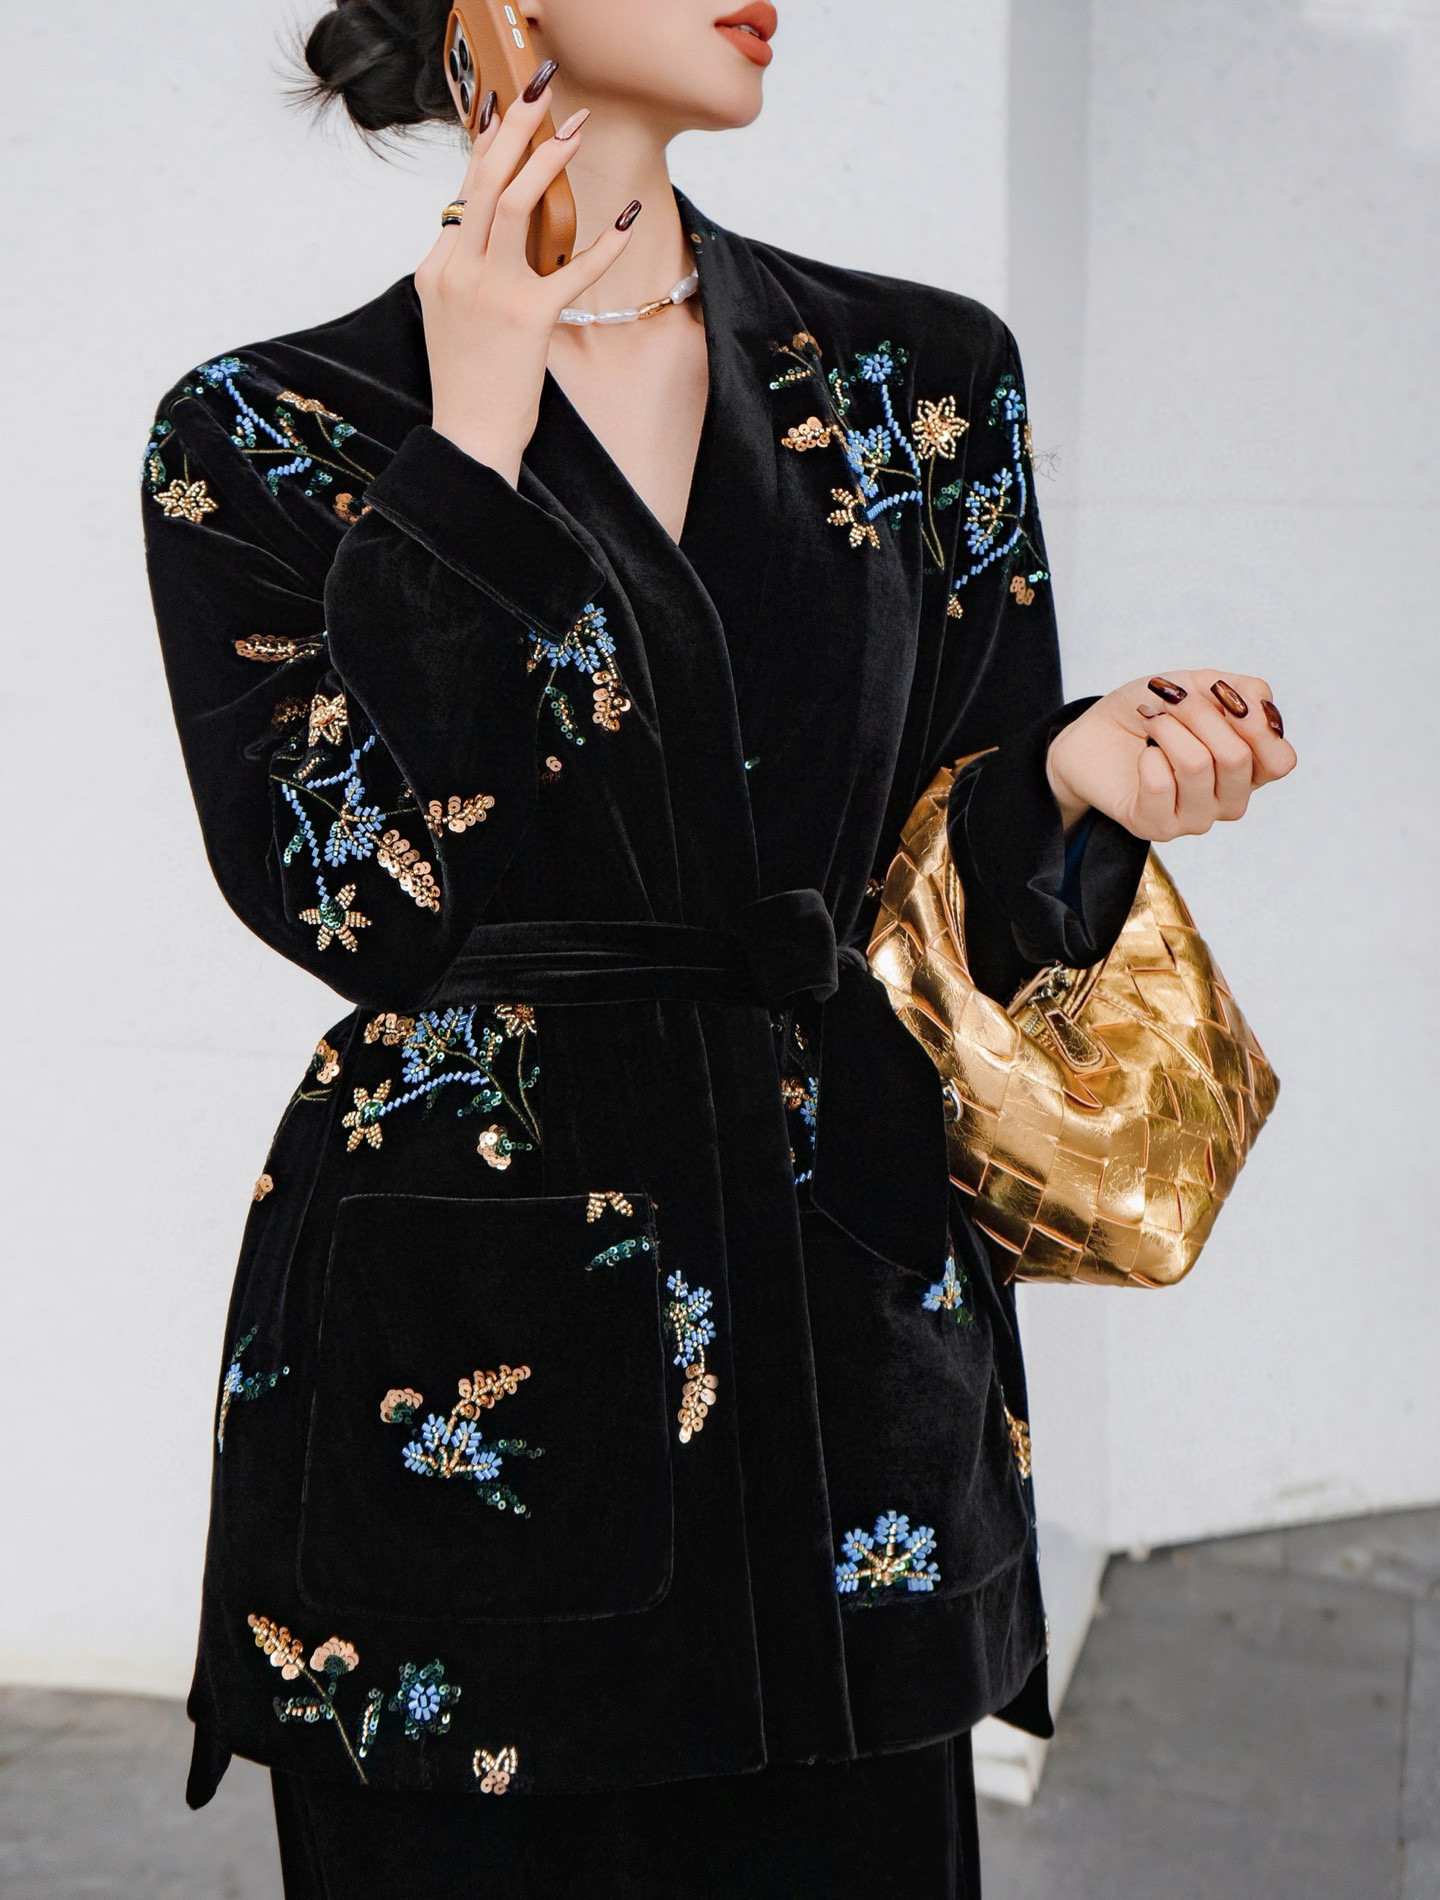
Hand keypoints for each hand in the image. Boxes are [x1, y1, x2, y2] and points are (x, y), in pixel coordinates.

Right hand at [413, 71, 639, 484]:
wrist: (468, 437)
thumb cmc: (468, 381)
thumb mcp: (452, 315)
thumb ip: (466, 270)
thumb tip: (491, 232)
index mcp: (437, 268)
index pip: (465, 193)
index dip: (490, 146)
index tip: (511, 112)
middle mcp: (457, 271)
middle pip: (483, 179)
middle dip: (514, 127)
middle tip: (541, 91)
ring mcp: (490, 292)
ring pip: (513, 204)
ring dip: (546, 159)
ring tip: (573, 129)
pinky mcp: (528, 319)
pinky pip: (571, 269)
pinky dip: (603, 244)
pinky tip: (627, 218)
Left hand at [1045, 670, 1296, 839]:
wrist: (1094, 733)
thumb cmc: (1152, 710)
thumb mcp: (1200, 685)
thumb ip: (1243, 692)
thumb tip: (1261, 707)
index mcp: (1250, 768)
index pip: (1280, 761)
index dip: (1256, 724)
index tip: (1221, 694)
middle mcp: (1229, 799)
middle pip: (1237, 758)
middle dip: (1199, 714)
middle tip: (1171, 700)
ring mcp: (1196, 818)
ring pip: (1197, 766)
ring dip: (1168, 729)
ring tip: (1152, 720)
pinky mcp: (1157, 827)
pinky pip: (1161, 785)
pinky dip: (1148, 756)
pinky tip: (1143, 756)